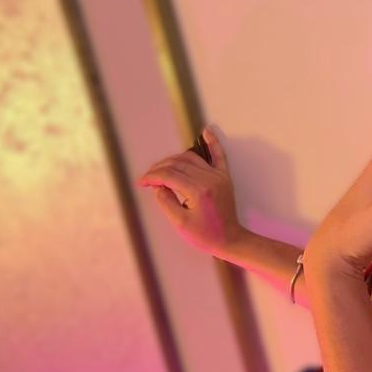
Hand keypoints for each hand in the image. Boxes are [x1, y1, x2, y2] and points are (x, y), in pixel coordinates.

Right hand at [136, 124, 245, 258]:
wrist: (230, 239)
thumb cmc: (205, 235)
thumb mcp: (180, 223)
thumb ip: (166, 202)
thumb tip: (158, 186)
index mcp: (198, 190)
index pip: (168, 175)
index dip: (152, 177)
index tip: (142, 183)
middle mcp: (209, 179)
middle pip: (177, 164)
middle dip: (159, 168)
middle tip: (148, 178)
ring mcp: (219, 176)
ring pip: (191, 158)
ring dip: (174, 159)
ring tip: (161, 168)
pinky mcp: (224, 177)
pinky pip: (219, 155)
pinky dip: (213, 142)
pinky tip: (207, 131)